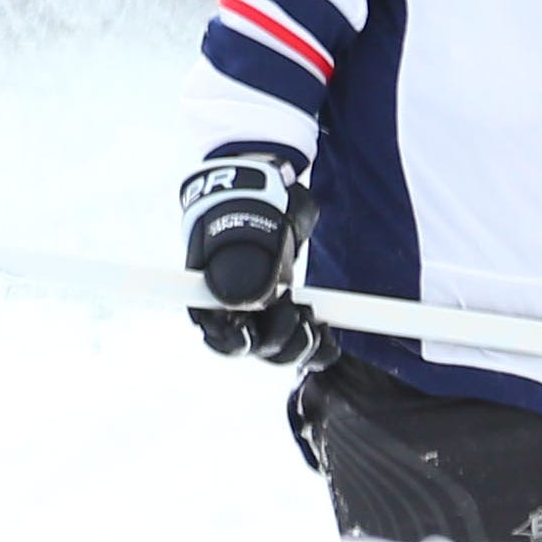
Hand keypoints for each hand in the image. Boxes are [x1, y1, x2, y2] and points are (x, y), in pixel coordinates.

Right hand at [181, 149, 330, 365]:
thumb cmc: (246, 209)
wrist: (270, 192)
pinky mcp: (290, 310)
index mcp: (211, 296)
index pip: (217, 337)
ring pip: (282, 349)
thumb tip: (245, 303)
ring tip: (313, 316)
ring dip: (301, 342)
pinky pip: (306, 344)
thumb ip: (242, 269)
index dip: (235, 343)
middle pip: (255, 347)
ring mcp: (265, 312)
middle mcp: (236, 310)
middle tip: (296, 310)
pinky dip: (320, 346)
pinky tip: (329, 336)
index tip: (252, 333)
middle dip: (279, 339)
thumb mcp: (244, 231)